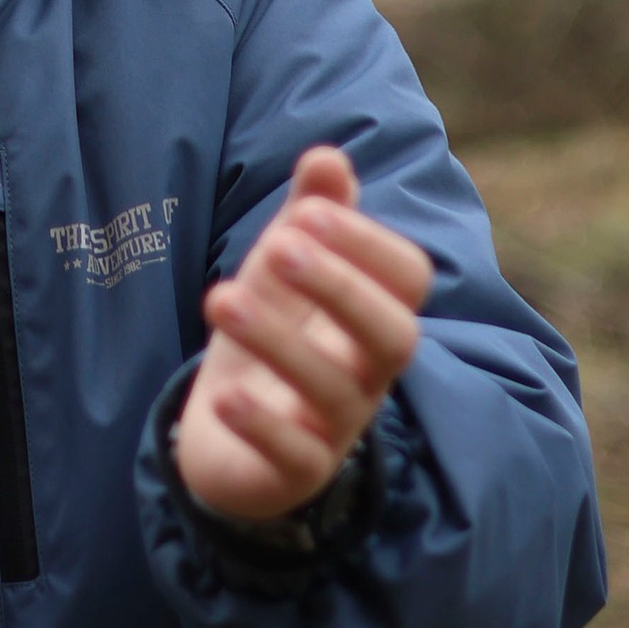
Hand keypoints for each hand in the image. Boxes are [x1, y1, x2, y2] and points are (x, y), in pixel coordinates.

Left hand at [172, 146, 430, 522]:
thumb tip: (326, 154)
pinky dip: (263, 425)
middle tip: (279, 246)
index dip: (367, 243)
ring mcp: (337, 427)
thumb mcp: (285, 266)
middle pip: (393, 336)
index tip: (309, 211)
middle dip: (341, 288)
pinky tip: (225, 394)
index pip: (408, 279)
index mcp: (375, 315)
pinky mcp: (297, 473)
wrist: (229, 433)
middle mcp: (368, 372)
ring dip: (278, 341)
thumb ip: (309, 212)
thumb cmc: (274, 330)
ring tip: (220, 298)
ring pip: (332, 391)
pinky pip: (296, 456)